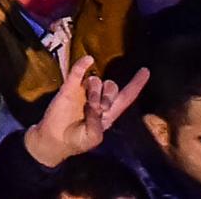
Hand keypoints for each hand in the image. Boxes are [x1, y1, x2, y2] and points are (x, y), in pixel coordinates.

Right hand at [24, 53, 149, 169]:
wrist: (55, 139)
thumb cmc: (77, 140)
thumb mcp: (92, 138)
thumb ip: (97, 125)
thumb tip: (94, 106)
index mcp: (109, 113)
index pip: (126, 96)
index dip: (136, 84)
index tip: (145, 71)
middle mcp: (98, 99)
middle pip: (112, 86)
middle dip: (108, 96)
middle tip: (98, 108)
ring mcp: (83, 91)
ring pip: (97, 80)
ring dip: (96, 91)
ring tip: (88, 104)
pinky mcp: (69, 87)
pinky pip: (78, 73)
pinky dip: (82, 65)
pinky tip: (88, 60)